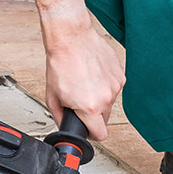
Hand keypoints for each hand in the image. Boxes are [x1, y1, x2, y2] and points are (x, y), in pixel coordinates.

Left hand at [42, 6, 123, 141]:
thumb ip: (60, 117)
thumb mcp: (52, 97)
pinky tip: (92, 75)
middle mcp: (106, 98)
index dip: (91, 134)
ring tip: (84, 84)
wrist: (71, 39)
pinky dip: (104, 85)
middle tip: (80, 101)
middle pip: (105, 119)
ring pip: (109, 102)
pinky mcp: (120, 74)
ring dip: (99, 98)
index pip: (100, 135)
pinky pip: (113, 87)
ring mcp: (115, 86)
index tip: (87, 128)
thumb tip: (65, 127)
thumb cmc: (61, 64)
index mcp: (90, 107)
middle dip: (93, 114)